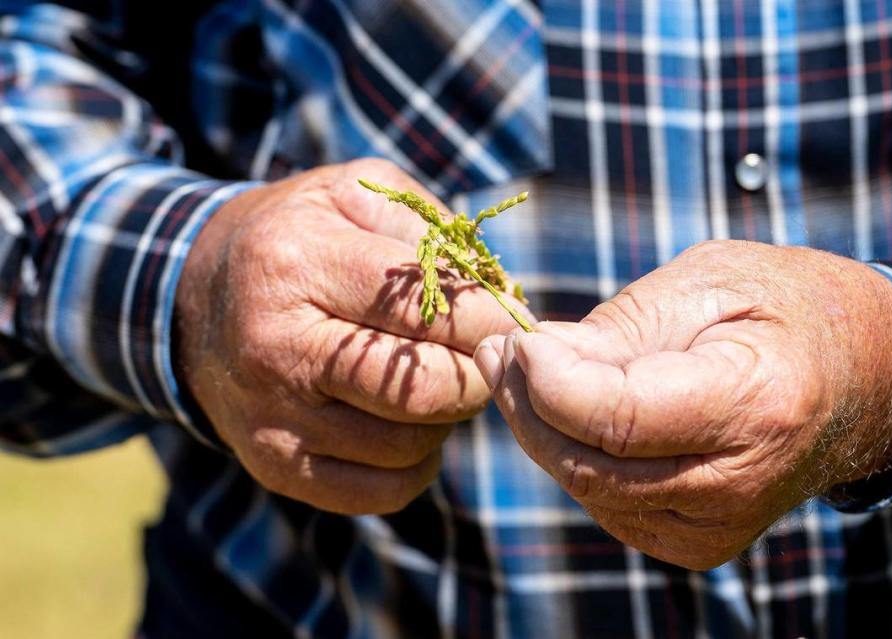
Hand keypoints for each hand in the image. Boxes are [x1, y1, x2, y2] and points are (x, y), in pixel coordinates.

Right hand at [176, 158, 522, 514]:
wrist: (193, 300)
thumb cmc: (294, 238)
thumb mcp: (350, 194)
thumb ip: (426, 227)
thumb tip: (498, 292)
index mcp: (298, 265)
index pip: (427, 310)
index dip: (490, 319)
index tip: (515, 319)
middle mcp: (277, 348)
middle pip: (424, 390)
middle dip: (478, 374)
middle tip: (484, 355)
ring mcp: (273, 417)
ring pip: (410, 445)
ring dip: (447, 417)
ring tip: (436, 379)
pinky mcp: (275, 465)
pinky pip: (383, 490)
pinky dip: (418, 463)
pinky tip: (408, 423)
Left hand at [476, 240, 891, 568]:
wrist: (857, 379)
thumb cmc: (781, 308)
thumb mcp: (705, 283)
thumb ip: (618, 328)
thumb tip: (530, 358)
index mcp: (757, 405)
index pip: (620, 420)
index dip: (551, 383)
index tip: (513, 339)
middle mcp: (739, 485)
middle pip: (593, 465)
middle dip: (528, 407)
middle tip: (497, 351)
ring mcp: (719, 526)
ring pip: (590, 490)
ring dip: (540, 431)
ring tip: (519, 370)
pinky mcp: (698, 542)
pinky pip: (607, 503)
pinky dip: (571, 456)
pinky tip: (562, 410)